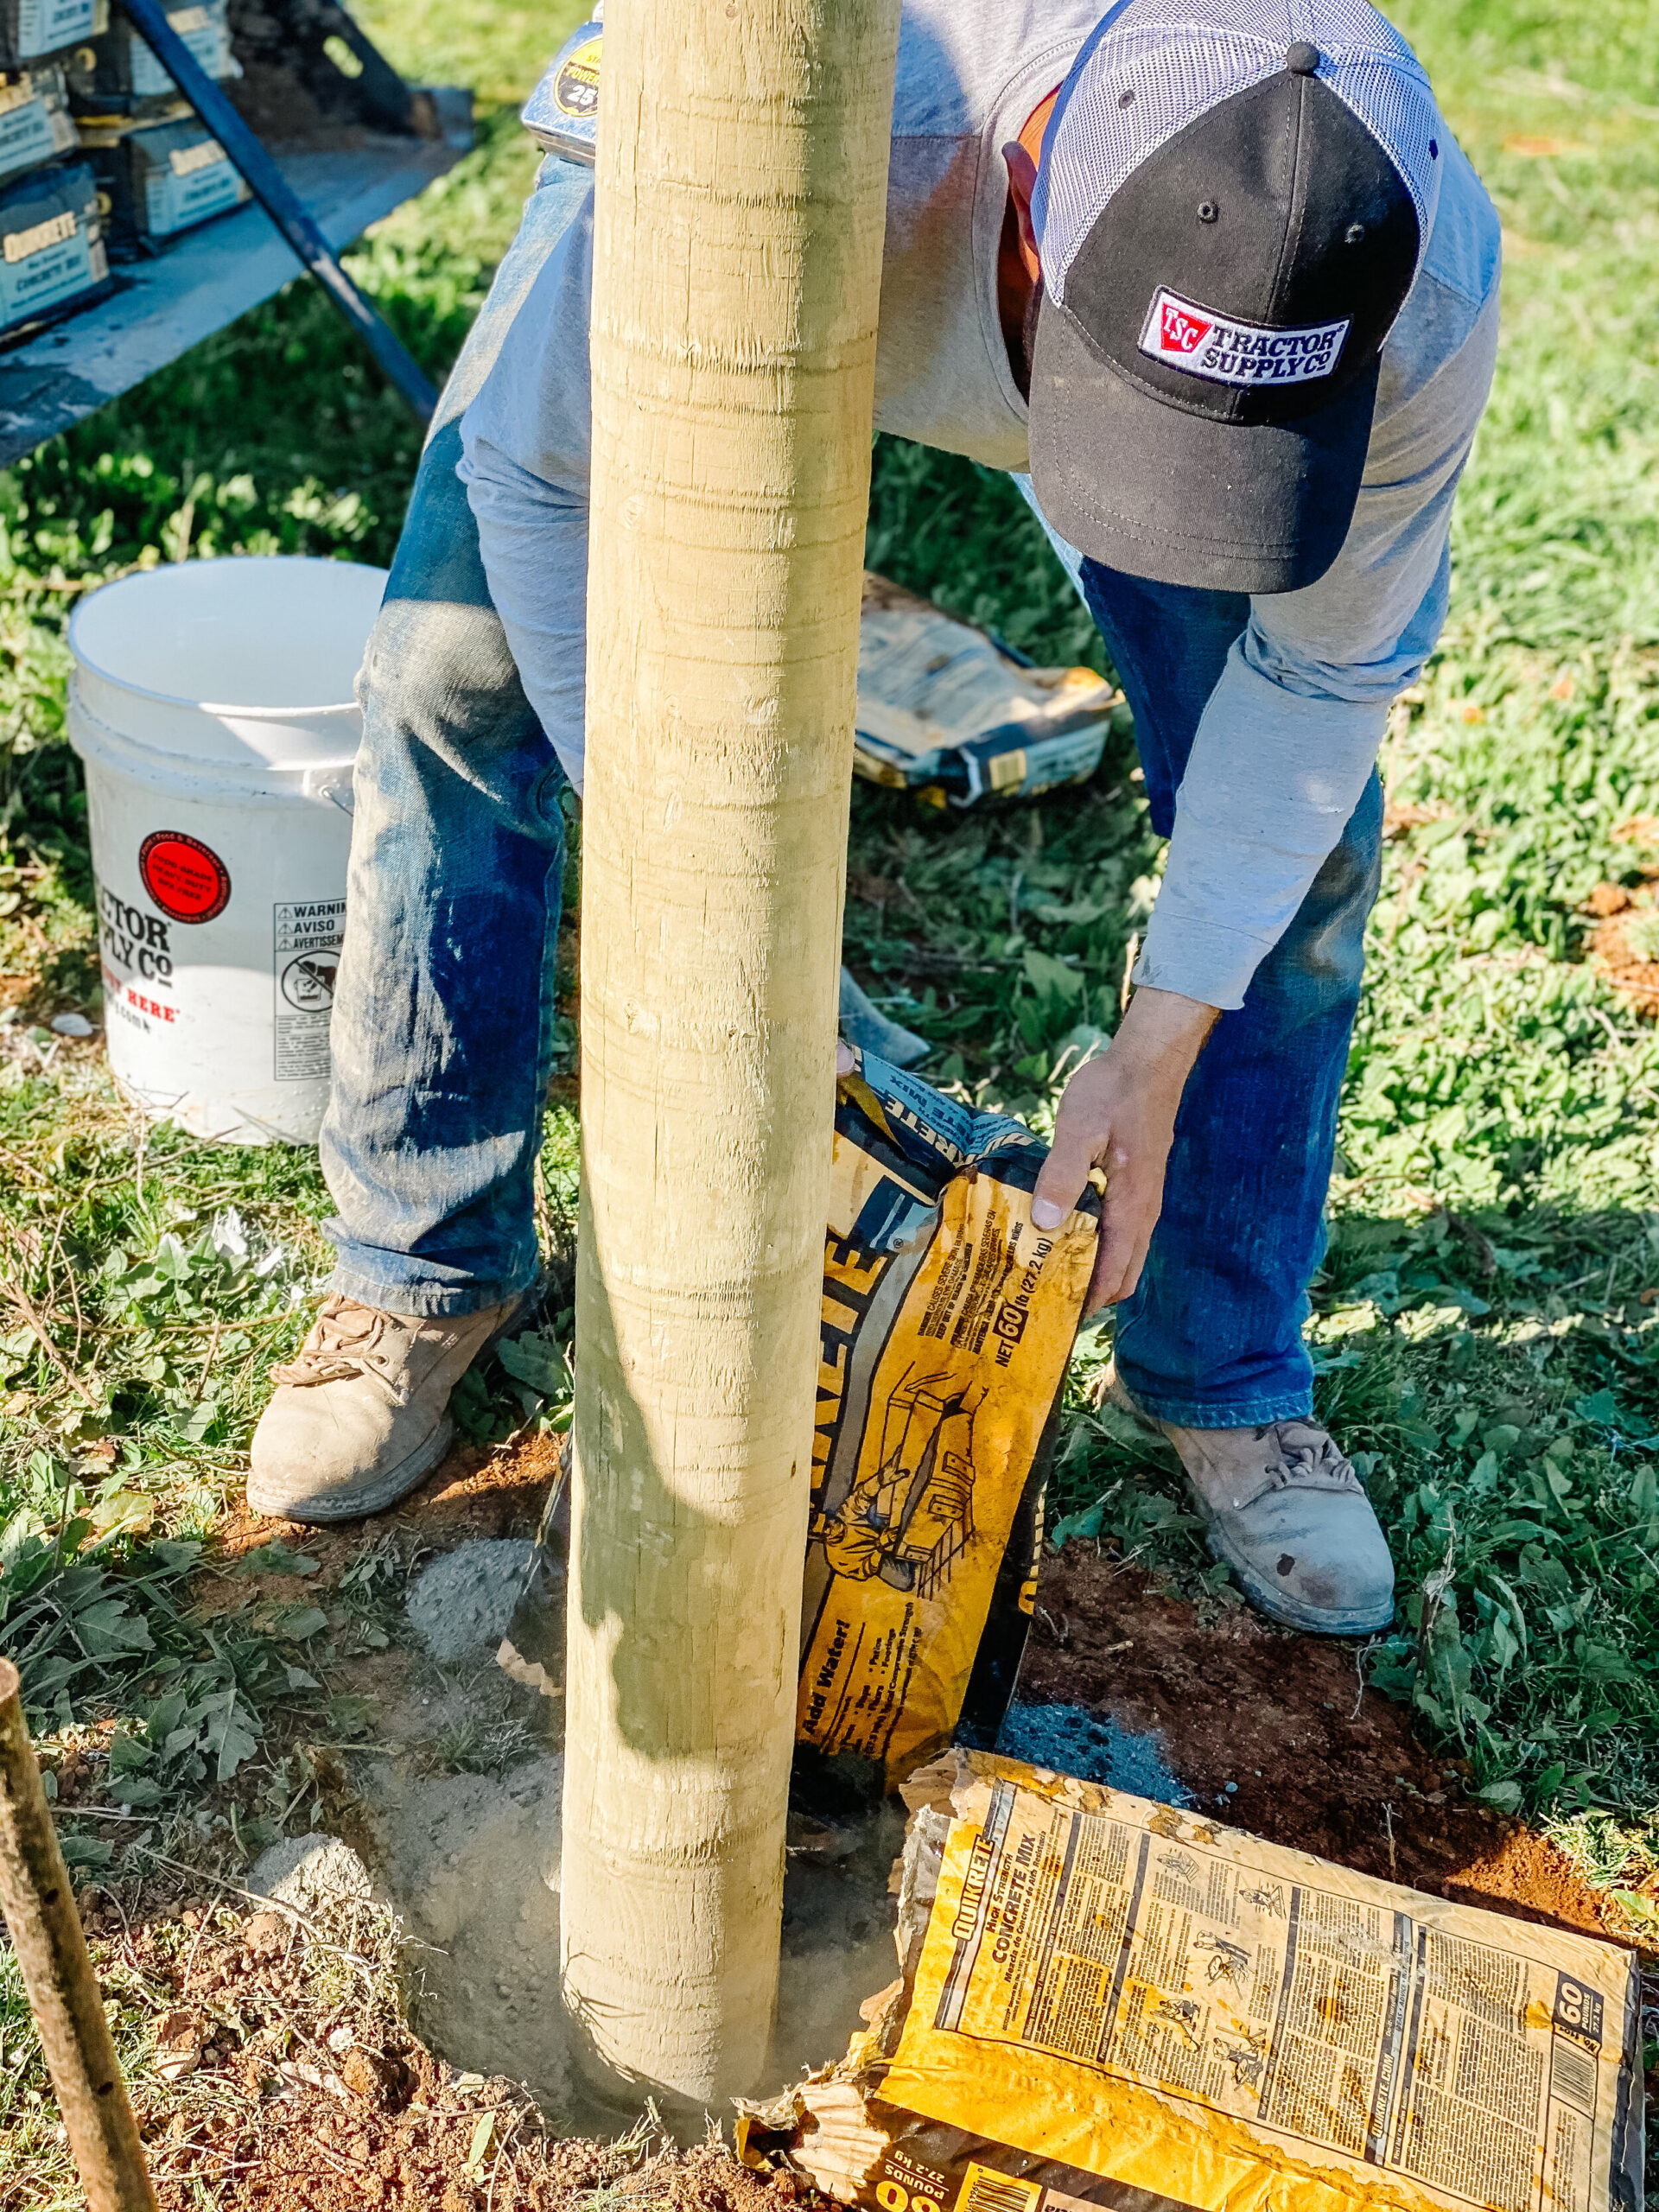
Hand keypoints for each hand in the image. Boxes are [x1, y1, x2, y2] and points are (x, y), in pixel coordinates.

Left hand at [1031, 987, 1218, 1312]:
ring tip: (1047, 1277)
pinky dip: (1097, 1248)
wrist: (1149, 1060)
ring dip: (1092, 1273)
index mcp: (1132, 1206)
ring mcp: (1143, 1201)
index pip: (1114, 1274)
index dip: (1086, 1303)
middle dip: (1089, 1297)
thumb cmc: (1114, 1091)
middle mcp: (1143, 1212)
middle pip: (1123, 1276)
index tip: (1052, 1320)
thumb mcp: (1079, 1128)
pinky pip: (1120, 1234)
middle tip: (1043, 1305)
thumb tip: (1043, 1222)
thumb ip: (1062, 1174)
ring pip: (1123, 1256)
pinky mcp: (1137, 1187)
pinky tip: (1061, 1236)